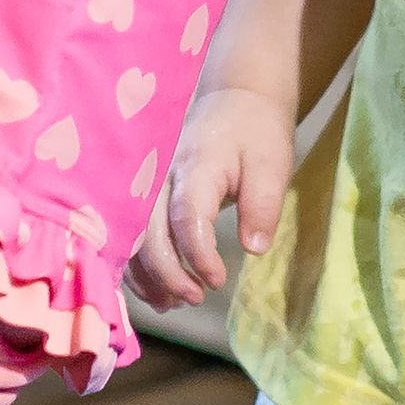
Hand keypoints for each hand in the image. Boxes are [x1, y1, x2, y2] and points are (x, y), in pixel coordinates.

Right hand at [126, 89, 294, 310]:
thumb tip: (254, 248)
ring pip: (132, 238)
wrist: (235, 102)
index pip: (187, 215)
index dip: (198, 254)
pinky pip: (131, 236)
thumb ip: (263, 204)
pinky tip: (160, 292)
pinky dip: (141, 267)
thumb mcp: (273, 163)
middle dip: (168, 273)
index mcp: (197, 165)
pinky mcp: (143, 196)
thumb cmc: (256, 133)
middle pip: (148, 232)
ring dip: (149, 275)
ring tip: (177, 302)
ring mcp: (147, 186)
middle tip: (196, 298)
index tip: (218, 281)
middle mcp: (161, 176)